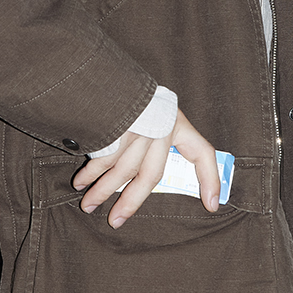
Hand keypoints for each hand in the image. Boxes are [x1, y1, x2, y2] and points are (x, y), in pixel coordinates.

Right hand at [72, 109, 219, 227]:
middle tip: (115, 221)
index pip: (202, 152)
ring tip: (88, 206)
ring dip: (102, 190)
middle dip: (131, 201)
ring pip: (121, 169)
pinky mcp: (114, 127)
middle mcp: (159, 128)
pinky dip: (90, 174)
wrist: (107, 71)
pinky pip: (102, 158)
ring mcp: (136, 128)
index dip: (209, 180)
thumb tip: (172, 173)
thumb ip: (163, 141)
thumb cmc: (134, 97)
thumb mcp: (157, 112)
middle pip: (150, 174)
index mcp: (177, 123)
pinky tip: (81, 184)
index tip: (211, 205)